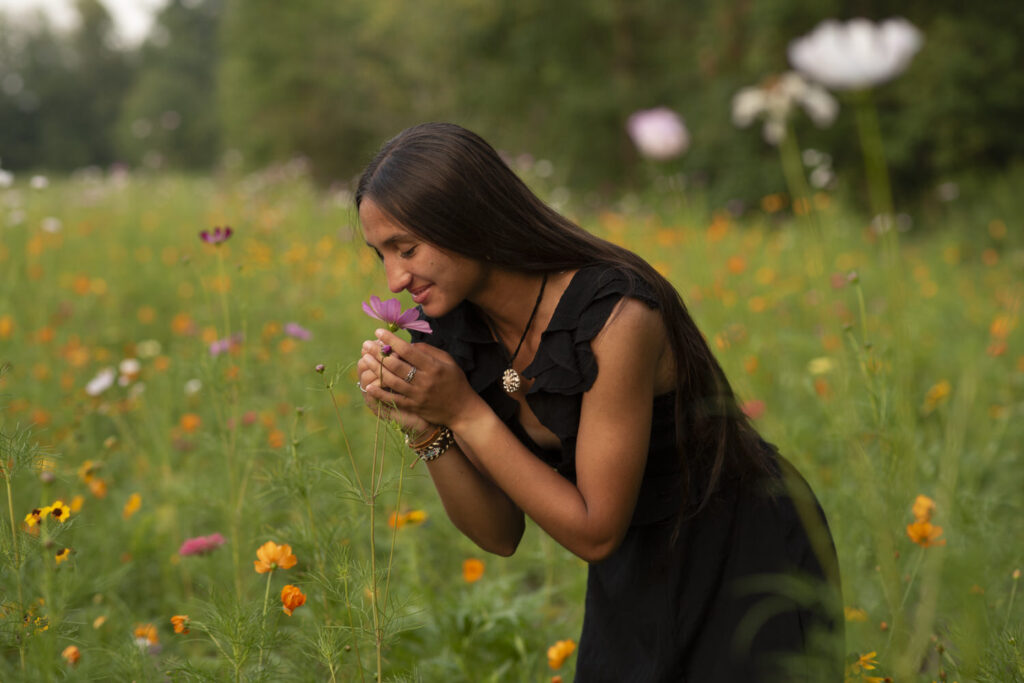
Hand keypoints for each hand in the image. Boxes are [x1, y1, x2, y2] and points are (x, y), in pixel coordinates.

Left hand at [363, 328, 477, 427]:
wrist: (462, 410)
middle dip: (378, 353)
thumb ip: (429, 351)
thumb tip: (409, 344)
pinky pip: (394, 399)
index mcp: (433, 367)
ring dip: (376, 369)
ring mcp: (418, 395)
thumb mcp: (448, 361)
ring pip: (392, 381)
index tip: (379, 331)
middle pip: (396, 365)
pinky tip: (369, 385)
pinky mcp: (414, 407)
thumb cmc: (455, 381)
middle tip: (366, 344)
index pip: (408, 351)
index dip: (392, 340)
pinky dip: (380, 393)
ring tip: (365, 359)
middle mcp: (424, 381)